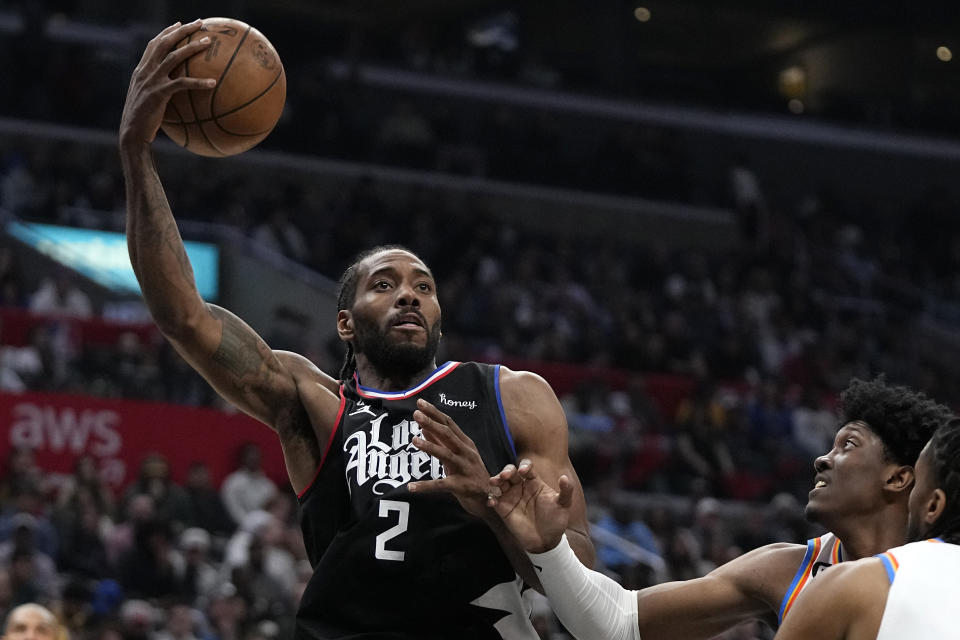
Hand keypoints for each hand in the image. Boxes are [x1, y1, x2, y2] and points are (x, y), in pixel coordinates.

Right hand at [119, 20, 215, 148]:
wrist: (132, 133)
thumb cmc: (143, 121)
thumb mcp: (148, 100)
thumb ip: (159, 89)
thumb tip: (176, 90)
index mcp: (141, 70)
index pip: (153, 44)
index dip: (166, 32)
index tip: (179, 23)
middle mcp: (145, 71)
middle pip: (164, 43)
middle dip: (182, 30)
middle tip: (199, 23)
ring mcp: (151, 81)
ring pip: (174, 57)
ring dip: (192, 47)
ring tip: (208, 42)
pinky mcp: (159, 93)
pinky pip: (182, 84)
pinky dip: (198, 82)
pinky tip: (213, 82)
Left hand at [407, 398, 499, 518]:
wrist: (490, 498)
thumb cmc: (471, 474)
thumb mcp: (456, 455)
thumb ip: (440, 442)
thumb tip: (423, 427)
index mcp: (465, 444)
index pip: (449, 424)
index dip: (435, 412)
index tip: (420, 402)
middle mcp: (466, 453)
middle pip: (448, 434)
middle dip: (432, 423)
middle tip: (416, 414)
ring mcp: (465, 469)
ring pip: (446, 455)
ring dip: (430, 447)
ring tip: (414, 440)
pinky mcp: (461, 487)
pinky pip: (441, 485)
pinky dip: (425, 486)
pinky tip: (411, 487)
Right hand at [488, 459, 571, 552]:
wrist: (546, 541)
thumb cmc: (556, 520)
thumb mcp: (564, 505)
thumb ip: (566, 491)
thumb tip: (564, 477)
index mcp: (535, 482)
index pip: (527, 468)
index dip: (524, 466)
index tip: (524, 471)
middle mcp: (521, 487)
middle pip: (510, 472)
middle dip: (506, 470)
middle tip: (505, 475)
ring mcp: (511, 497)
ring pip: (500, 483)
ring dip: (495, 480)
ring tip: (494, 483)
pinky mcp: (504, 509)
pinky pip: (494, 500)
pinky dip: (491, 498)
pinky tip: (492, 502)